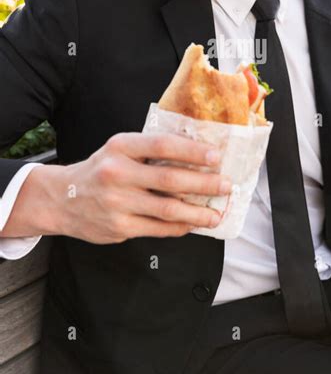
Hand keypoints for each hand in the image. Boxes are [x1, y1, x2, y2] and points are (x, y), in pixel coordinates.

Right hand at [17, 132, 230, 242]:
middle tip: (226, 185)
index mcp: (121, 147)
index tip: (216, 156)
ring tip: (216, 214)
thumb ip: (151, 151)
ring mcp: (118, 202)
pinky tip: (192, 224)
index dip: (192, 150)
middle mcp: (118, 173)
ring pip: (168, 209)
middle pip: (170, 179)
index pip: (162, 145)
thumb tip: (198, 155)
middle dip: (204, 183)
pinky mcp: (119, 227)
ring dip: (198, 212)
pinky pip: (158, 228)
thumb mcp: (120, 150)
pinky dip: (180, 226)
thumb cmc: (101, 170)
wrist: (61, 199)